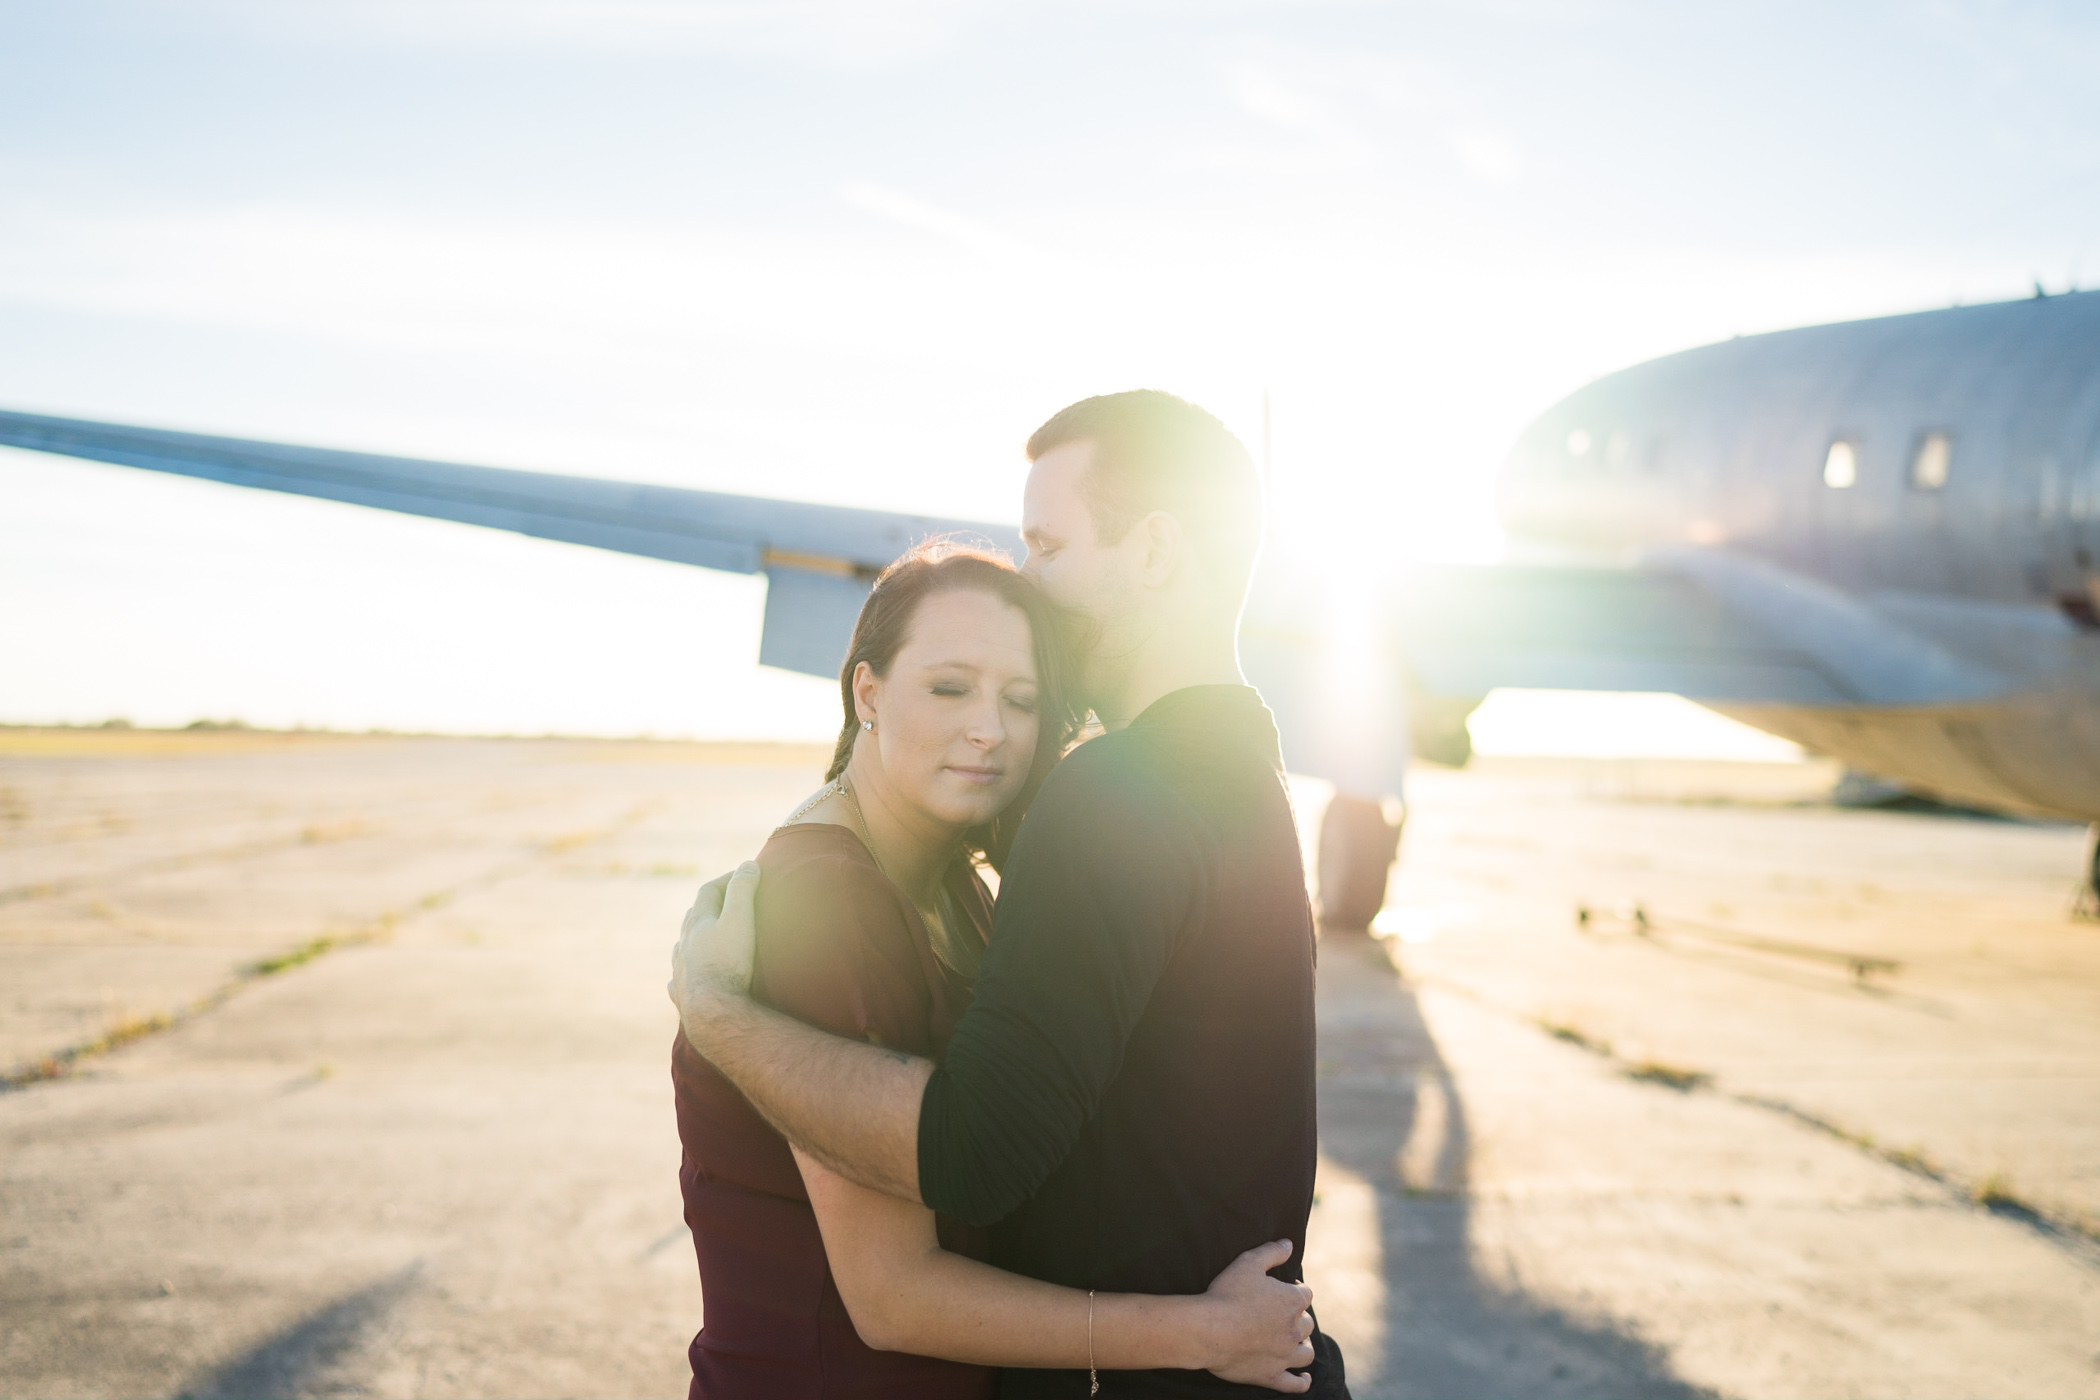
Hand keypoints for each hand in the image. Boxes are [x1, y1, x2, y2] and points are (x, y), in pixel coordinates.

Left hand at [668, 861, 760, 1050]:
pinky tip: (681, 977)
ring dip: (694, 938)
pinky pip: (677, 979)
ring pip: (682, 946)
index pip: (708, 891)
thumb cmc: (728, 963)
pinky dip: (682, 973)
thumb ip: (743, 891)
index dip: (727, 879)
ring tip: (706, 938)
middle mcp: (684, 944)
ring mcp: (681, 969)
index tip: (746, 875)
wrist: (712, 1010)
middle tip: (728, 904)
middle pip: (692, 917)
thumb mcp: (740, 920)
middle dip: (709, 906)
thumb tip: (748, 864)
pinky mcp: (682, 993)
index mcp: (698, 923)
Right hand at [1197, 1241, 1316, 1392]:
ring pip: (1307, 1352)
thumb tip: (1289, 1244)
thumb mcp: (1248, 1262)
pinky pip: (1295, 1384)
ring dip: (1304, 1346)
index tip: (1285, 1289)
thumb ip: (1272, 1252)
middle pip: (1307, 1323)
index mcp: (1292, 1301)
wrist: (1208, 1330)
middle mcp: (1294, 1329)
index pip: (1305, 1294)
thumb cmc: (1227, 1294)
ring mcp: (1285, 1355)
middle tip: (1283, 1315)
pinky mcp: (1272, 1375)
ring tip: (1296, 1342)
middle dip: (1298, 1317)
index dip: (1296, 1289)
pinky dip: (1302, 1381)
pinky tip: (1304, 1378)